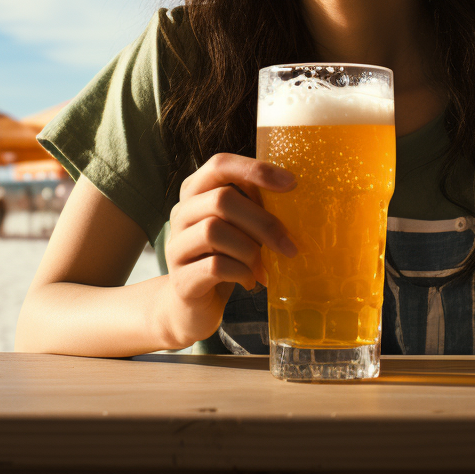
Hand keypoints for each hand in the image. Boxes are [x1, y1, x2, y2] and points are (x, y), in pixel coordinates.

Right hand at [158, 153, 296, 349]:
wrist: (191, 308)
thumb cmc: (224, 258)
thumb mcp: (240, 228)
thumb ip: (255, 208)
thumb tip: (298, 198)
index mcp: (196, 192)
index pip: (220, 164)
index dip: (256, 170)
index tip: (292, 183)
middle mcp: (181, 213)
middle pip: (221, 199)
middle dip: (263, 222)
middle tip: (289, 246)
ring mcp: (176, 246)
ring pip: (214, 230)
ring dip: (250, 251)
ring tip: (264, 268)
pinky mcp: (180, 279)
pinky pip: (214, 266)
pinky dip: (241, 272)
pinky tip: (251, 282)